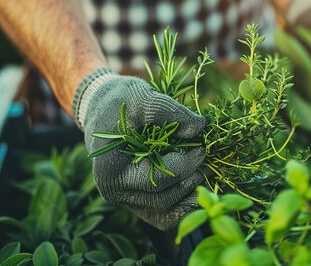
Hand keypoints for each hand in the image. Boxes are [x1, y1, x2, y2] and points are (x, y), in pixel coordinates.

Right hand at [73, 68, 205, 229]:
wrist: (103, 109)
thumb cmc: (121, 103)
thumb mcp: (142, 98)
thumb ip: (169, 111)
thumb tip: (199, 128)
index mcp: (112, 171)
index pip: (159, 177)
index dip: (186, 164)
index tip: (202, 147)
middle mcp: (116, 192)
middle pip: (164, 198)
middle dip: (190, 178)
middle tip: (207, 159)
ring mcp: (126, 198)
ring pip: (166, 209)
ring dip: (190, 192)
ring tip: (206, 170)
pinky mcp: (138, 199)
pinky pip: (163, 212)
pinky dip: (183, 202)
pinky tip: (198, 186)